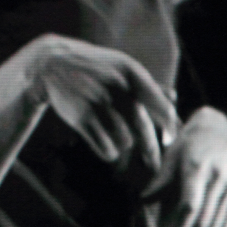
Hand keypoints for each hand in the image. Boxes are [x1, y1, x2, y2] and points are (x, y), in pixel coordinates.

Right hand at [30, 35, 178, 176]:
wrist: (52, 63)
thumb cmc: (95, 67)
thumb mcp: (121, 67)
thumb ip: (148, 85)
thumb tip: (174, 101)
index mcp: (132, 73)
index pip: (163, 108)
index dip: (171, 128)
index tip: (169, 140)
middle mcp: (116, 87)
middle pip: (144, 129)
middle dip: (152, 150)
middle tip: (155, 164)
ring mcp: (97, 102)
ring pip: (125, 141)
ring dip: (124, 144)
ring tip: (117, 137)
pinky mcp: (81, 117)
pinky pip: (106, 148)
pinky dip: (108, 151)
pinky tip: (105, 143)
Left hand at [143, 106, 226, 226]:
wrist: (219, 130)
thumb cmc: (188, 144)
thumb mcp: (171, 156)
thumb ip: (159, 180)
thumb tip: (141, 200)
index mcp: (197, 168)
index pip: (190, 205)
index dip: (180, 226)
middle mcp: (217, 179)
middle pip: (205, 219)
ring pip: (218, 223)